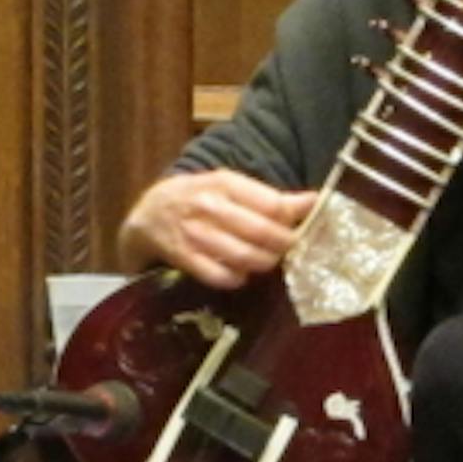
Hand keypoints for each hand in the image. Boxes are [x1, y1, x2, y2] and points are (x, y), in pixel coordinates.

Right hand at [117, 169, 316, 288]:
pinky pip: (220, 276)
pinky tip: (240, 273)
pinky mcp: (183, 257)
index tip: (303, 227)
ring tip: (268, 260)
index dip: (294, 219)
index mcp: (224, 183)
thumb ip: (270, 197)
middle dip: (283, 245)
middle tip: (290, 249)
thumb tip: (314, 201)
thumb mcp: (229, 187)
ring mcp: (194, 233)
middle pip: (261, 232)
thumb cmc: (197, 198)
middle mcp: (208, 205)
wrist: (148, 213)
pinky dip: (237, 278)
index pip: (272, 204)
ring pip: (244, 256)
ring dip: (264, 263)